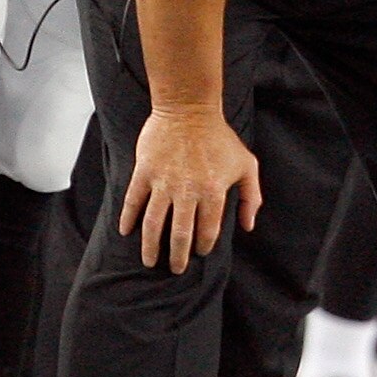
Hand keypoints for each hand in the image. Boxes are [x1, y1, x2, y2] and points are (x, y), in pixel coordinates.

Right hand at [122, 103, 258, 273]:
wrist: (189, 108)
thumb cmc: (220, 138)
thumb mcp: (246, 164)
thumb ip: (250, 197)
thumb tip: (247, 226)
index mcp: (212, 191)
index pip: (207, 231)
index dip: (203, 246)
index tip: (200, 253)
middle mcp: (187, 191)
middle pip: (179, 234)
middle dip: (177, 256)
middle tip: (175, 268)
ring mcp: (163, 182)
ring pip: (153, 223)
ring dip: (150, 246)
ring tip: (149, 260)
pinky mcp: (144, 171)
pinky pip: (133, 200)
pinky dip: (128, 218)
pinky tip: (126, 231)